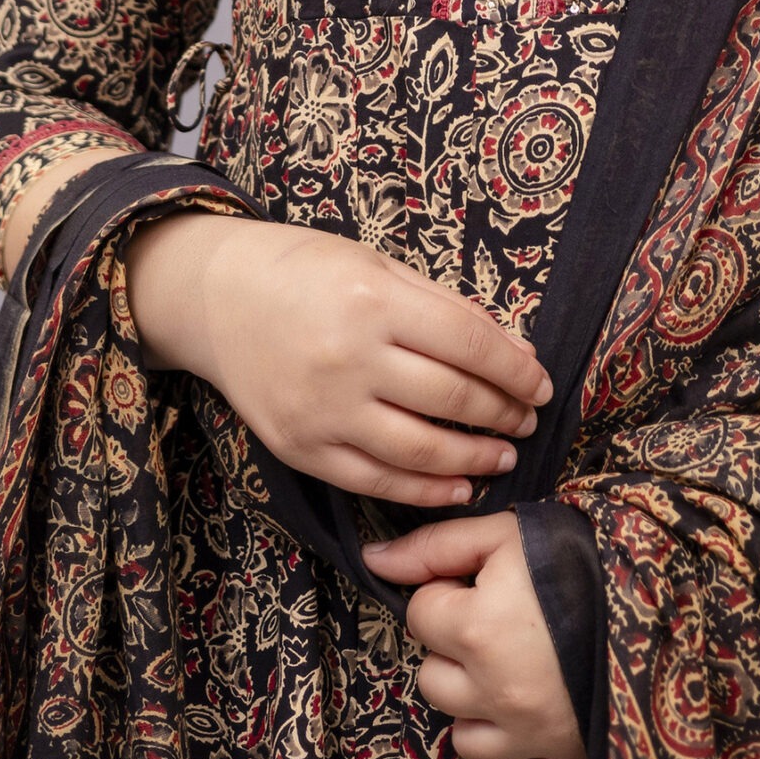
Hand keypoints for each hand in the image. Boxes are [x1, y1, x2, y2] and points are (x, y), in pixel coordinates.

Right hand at [125, 214, 552, 505]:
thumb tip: (513, 352)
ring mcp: (323, 410)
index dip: (515, 369)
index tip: (542, 383)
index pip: (468, 343)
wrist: (217, 298)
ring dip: (475, 457)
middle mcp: (349, 359)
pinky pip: (375, 482)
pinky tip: (458, 485)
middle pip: (451, 398)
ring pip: (421, 452)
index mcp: (374, 302)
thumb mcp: (377, 267)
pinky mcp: (302, 449)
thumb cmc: (307, 271)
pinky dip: (425, 491)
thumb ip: (444, 308)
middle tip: (529, 418)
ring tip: (505, 452)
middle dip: (504, 413)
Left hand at [366, 513, 587, 758]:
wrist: (661, 596)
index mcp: (476, 630)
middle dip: (453, 648)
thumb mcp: (506, 533)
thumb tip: (372, 560)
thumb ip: (435, 546)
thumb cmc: (581, 556)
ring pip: (462, 733)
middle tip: (497, 622)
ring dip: (475, 703)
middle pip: (432, 676)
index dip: (446, 592)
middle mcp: (494, 692)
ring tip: (513, 665)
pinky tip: (519, 726)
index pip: (420, 613)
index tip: (480, 583)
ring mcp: (528, 736)